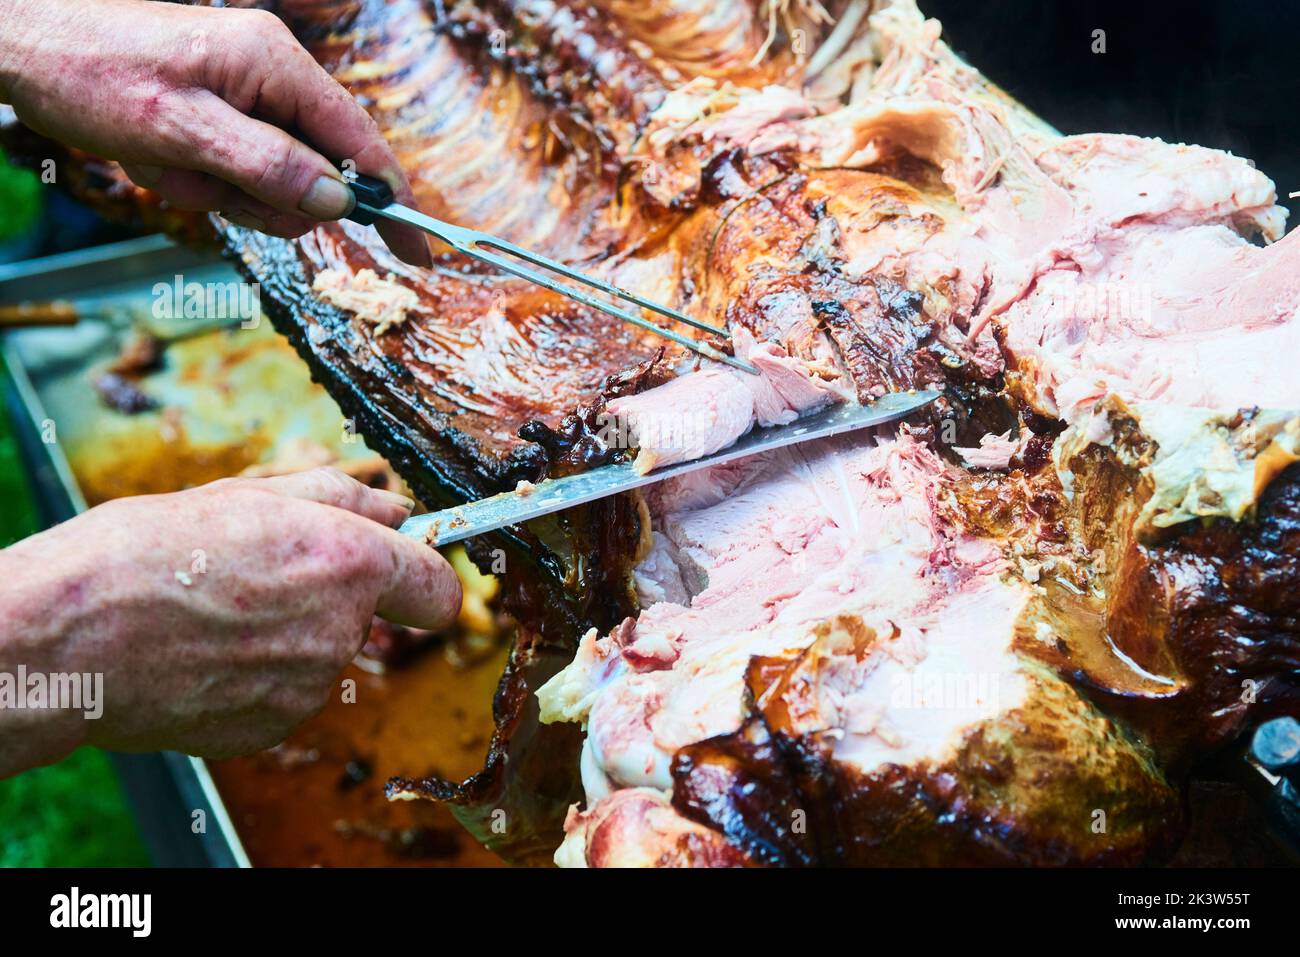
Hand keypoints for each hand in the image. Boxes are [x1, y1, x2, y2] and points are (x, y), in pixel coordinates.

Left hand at [0, 0, 431, 264]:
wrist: (22, 42)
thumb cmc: (93, 73)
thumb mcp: (181, 131)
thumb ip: (268, 166)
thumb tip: (338, 203)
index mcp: (276, 66)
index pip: (358, 144)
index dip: (388, 200)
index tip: (415, 249)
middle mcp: (273, 77)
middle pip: (314, 173)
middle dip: (262, 198)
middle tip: (205, 186)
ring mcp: (248, 96)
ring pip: (274, 182)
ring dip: (223, 193)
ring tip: (169, 166)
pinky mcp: (225, 114)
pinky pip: (240, 173)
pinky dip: (203, 183)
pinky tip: (163, 162)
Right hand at [0, 468, 460, 772]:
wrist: (69, 638)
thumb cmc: (145, 554)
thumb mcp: (249, 495)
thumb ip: (340, 499)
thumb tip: (393, 509)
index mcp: (348, 564)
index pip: (438, 588)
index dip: (426, 575)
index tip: (412, 569)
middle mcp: (340, 632)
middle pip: (366, 615)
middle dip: (331, 594)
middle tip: (261, 571)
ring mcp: (306, 688)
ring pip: (320, 652)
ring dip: (287, 632)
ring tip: (214, 610)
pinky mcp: (270, 728)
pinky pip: (283, 691)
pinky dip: (255, 674)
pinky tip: (202, 652)